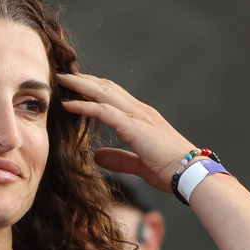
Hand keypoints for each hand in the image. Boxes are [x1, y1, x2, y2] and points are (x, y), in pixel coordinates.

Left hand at [58, 73, 196, 194]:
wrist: (189, 173)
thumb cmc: (172, 171)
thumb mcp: (139, 165)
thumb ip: (120, 159)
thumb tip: (98, 157)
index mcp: (143, 118)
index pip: (115, 96)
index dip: (95, 90)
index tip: (76, 87)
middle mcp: (140, 111)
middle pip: (107, 88)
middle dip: (84, 81)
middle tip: (63, 76)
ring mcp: (137, 116)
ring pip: (103, 93)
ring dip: (79, 86)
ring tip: (60, 81)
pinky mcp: (133, 126)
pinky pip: (103, 111)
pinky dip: (84, 106)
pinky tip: (67, 104)